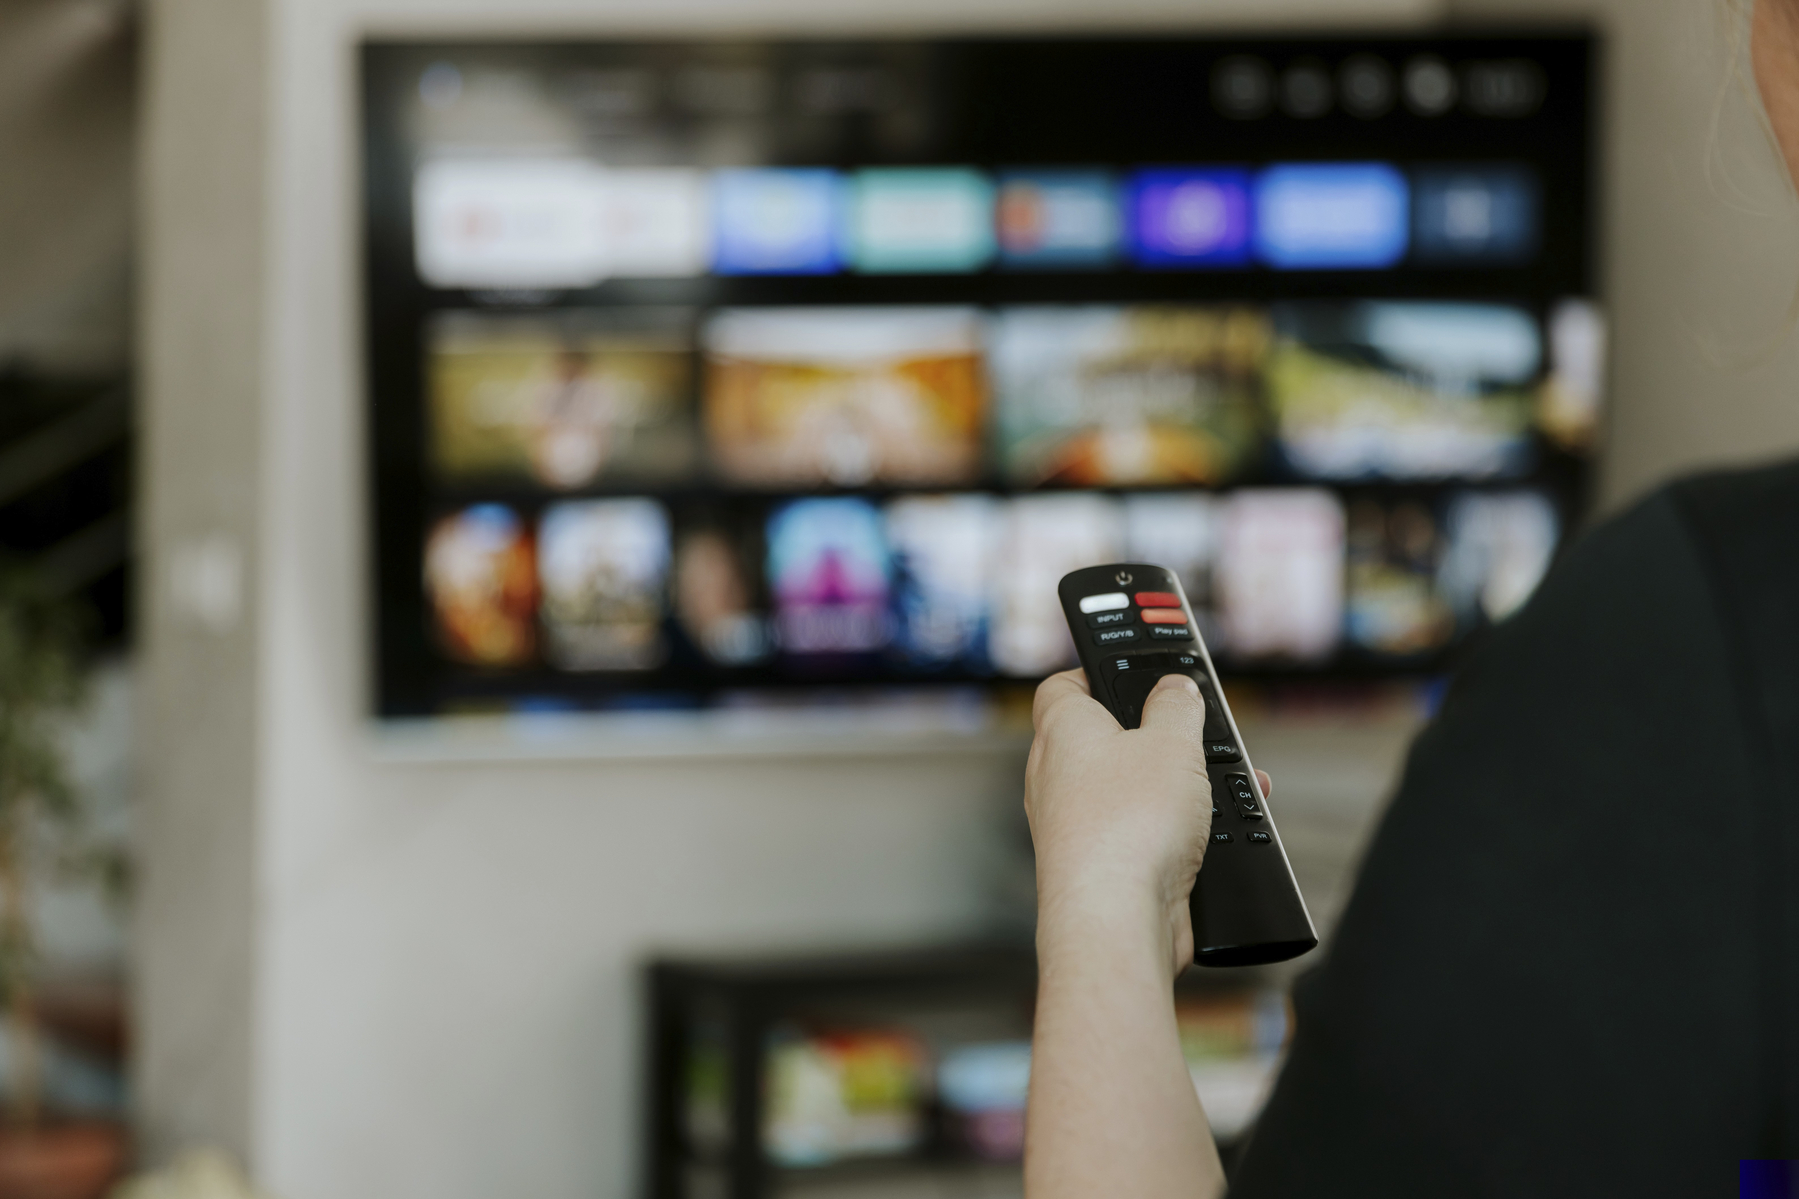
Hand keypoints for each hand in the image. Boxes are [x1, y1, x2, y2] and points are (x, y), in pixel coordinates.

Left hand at [1024, 669, 1270, 977]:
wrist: (1116, 920)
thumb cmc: (1127, 827)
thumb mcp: (1172, 743)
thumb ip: (1177, 707)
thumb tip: (1176, 689)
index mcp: (1062, 732)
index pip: (1065, 685)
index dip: (1099, 672)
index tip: (1135, 671)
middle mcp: (1057, 778)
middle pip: (1107, 740)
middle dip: (1158, 738)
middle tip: (1193, 736)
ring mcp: (1074, 827)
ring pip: (1131, 791)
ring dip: (1178, 789)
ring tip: (1218, 790)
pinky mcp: (1101, 868)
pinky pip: (1141, 835)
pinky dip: (1175, 831)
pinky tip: (1210, 838)